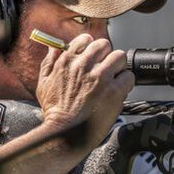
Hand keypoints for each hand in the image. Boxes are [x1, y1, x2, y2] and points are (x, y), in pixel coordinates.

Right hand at [36, 34, 134, 148]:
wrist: (65, 133)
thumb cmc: (55, 112)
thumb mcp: (44, 84)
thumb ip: (49, 62)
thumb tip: (53, 47)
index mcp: (67, 61)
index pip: (86, 39)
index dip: (91, 48)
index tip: (93, 57)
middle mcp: (84, 65)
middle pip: (105, 45)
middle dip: (106, 55)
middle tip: (105, 68)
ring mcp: (100, 77)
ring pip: (120, 57)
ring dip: (118, 67)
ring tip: (114, 79)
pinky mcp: (114, 90)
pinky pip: (129, 76)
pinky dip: (126, 83)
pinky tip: (119, 91)